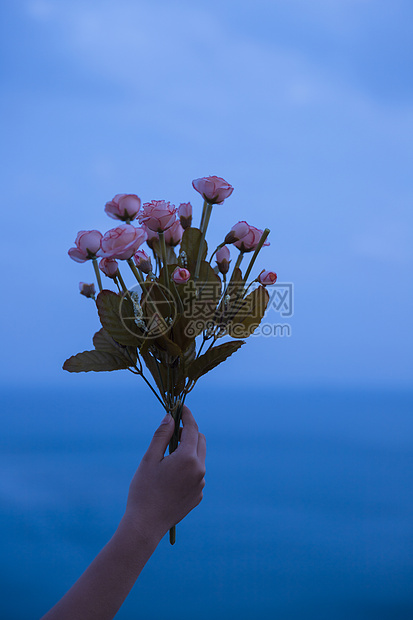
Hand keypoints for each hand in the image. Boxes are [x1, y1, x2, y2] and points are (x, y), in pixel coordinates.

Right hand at [122, 405, 205, 542]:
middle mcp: (200, 470)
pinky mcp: (198, 495)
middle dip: (189, 432)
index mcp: (188, 458)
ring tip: (167, 459)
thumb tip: (170, 417)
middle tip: (172, 433)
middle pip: (200, 440)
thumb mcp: (150, 459)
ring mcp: (201, 484)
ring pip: (199, 458)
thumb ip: (162, 436)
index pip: (192, 428)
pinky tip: (170, 478)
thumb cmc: (144, 490)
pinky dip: (187, 469)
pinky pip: (196, 475)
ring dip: (188, 451)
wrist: (146, 525)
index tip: (180, 407)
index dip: (186, 415)